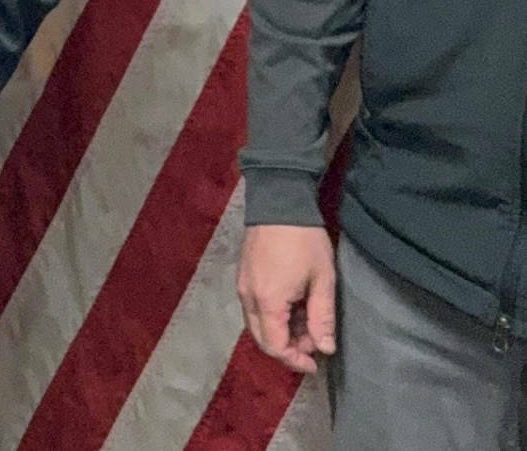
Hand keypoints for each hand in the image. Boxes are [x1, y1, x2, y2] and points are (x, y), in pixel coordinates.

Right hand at [237, 225, 338, 373]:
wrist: (278, 203)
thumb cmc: (304, 241)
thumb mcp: (322, 280)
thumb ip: (321, 318)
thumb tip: (324, 349)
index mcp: (267, 301)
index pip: (275, 346)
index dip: (295, 360)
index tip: (316, 363)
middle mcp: (248, 298)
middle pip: (262, 339)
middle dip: (288, 348)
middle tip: (313, 343)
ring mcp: (242, 286)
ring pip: (256, 324)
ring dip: (280, 332)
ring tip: (306, 323)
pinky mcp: (243, 277)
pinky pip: (254, 309)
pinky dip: (272, 317)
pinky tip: (292, 308)